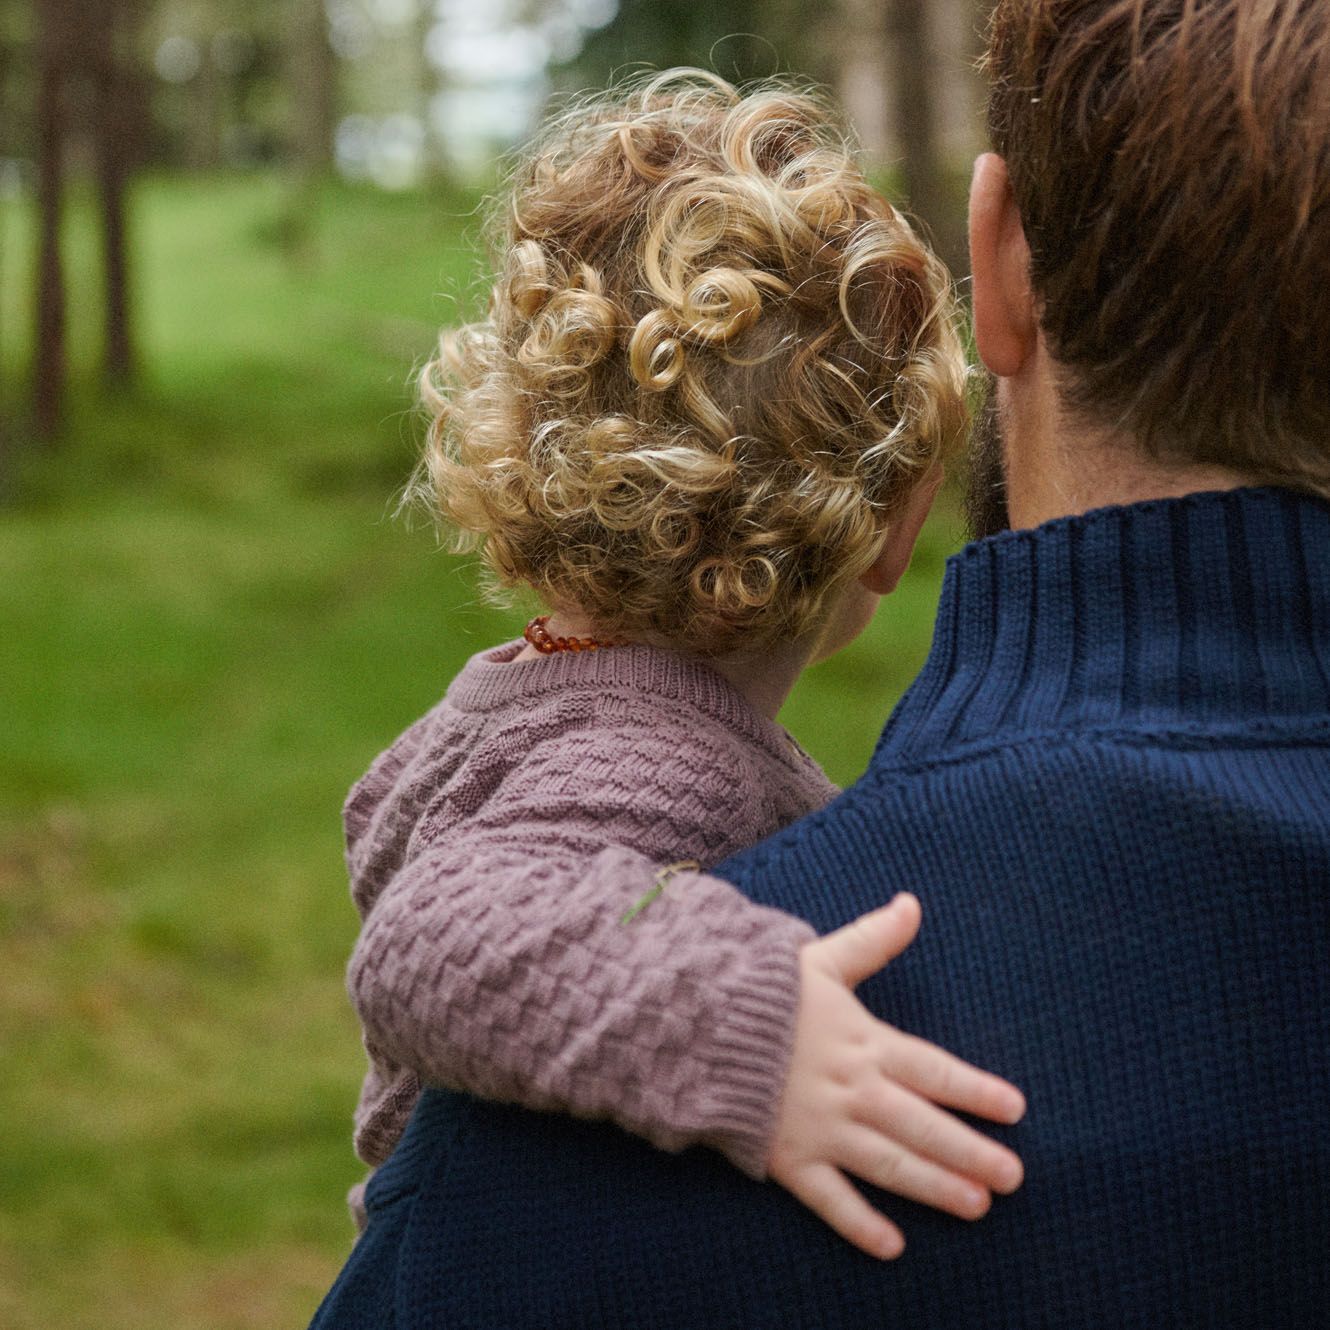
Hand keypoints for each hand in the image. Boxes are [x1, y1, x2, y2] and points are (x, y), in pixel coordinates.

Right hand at [767, 893, 1025, 1260]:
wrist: (695, 1023)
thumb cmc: (761, 990)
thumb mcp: (821, 959)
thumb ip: (872, 940)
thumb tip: (912, 904)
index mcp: (863, 1041)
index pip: (932, 1069)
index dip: (975, 1089)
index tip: (1015, 1109)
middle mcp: (851, 1089)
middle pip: (921, 1123)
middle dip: (969, 1151)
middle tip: (1013, 1177)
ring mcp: (821, 1127)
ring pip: (888, 1163)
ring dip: (933, 1186)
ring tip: (975, 1205)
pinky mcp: (787, 1157)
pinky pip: (829, 1198)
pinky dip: (859, 1224)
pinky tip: (892, 1246)